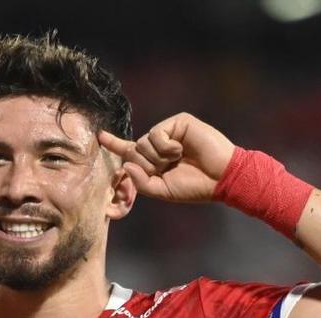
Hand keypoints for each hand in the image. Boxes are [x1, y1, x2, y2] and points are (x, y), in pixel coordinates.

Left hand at [98, 112, 234, 202]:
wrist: (221, 178)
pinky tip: (181, 150)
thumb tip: (127, 164)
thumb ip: (141, 182)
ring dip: (158, 157)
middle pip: (134, 150)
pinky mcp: (178, 123)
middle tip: (168, 168)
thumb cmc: (195, 186)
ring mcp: (169, 132)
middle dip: (147, 164)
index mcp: (155, 161)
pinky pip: (155, 134)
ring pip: (143, 142)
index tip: (99, 136)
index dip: (114, 143)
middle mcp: (160, 145)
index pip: (130, 151)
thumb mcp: (162, 190)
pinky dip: (165, 147)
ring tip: (178, 159)